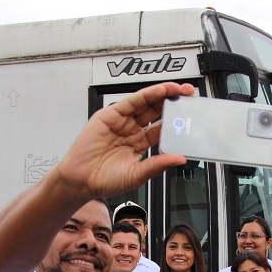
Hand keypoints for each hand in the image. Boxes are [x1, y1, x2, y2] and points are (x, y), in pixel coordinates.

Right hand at [55, 82, 195, 198]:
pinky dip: (146, 95)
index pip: (162, 128)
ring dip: (163, 94)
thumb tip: (179, 159)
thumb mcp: (137, 175)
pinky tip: (161, 91)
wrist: (80, 182)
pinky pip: (131, 102)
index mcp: (140, 143)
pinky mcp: (109, 116)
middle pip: (156, 111)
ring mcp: (121, 122)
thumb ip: (157, 165)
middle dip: (173, 102)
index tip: (191, 116)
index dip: (177, 121)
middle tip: (190, 96)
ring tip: (180, 90)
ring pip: (146, 103)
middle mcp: (131, 130)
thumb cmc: (104, 180)